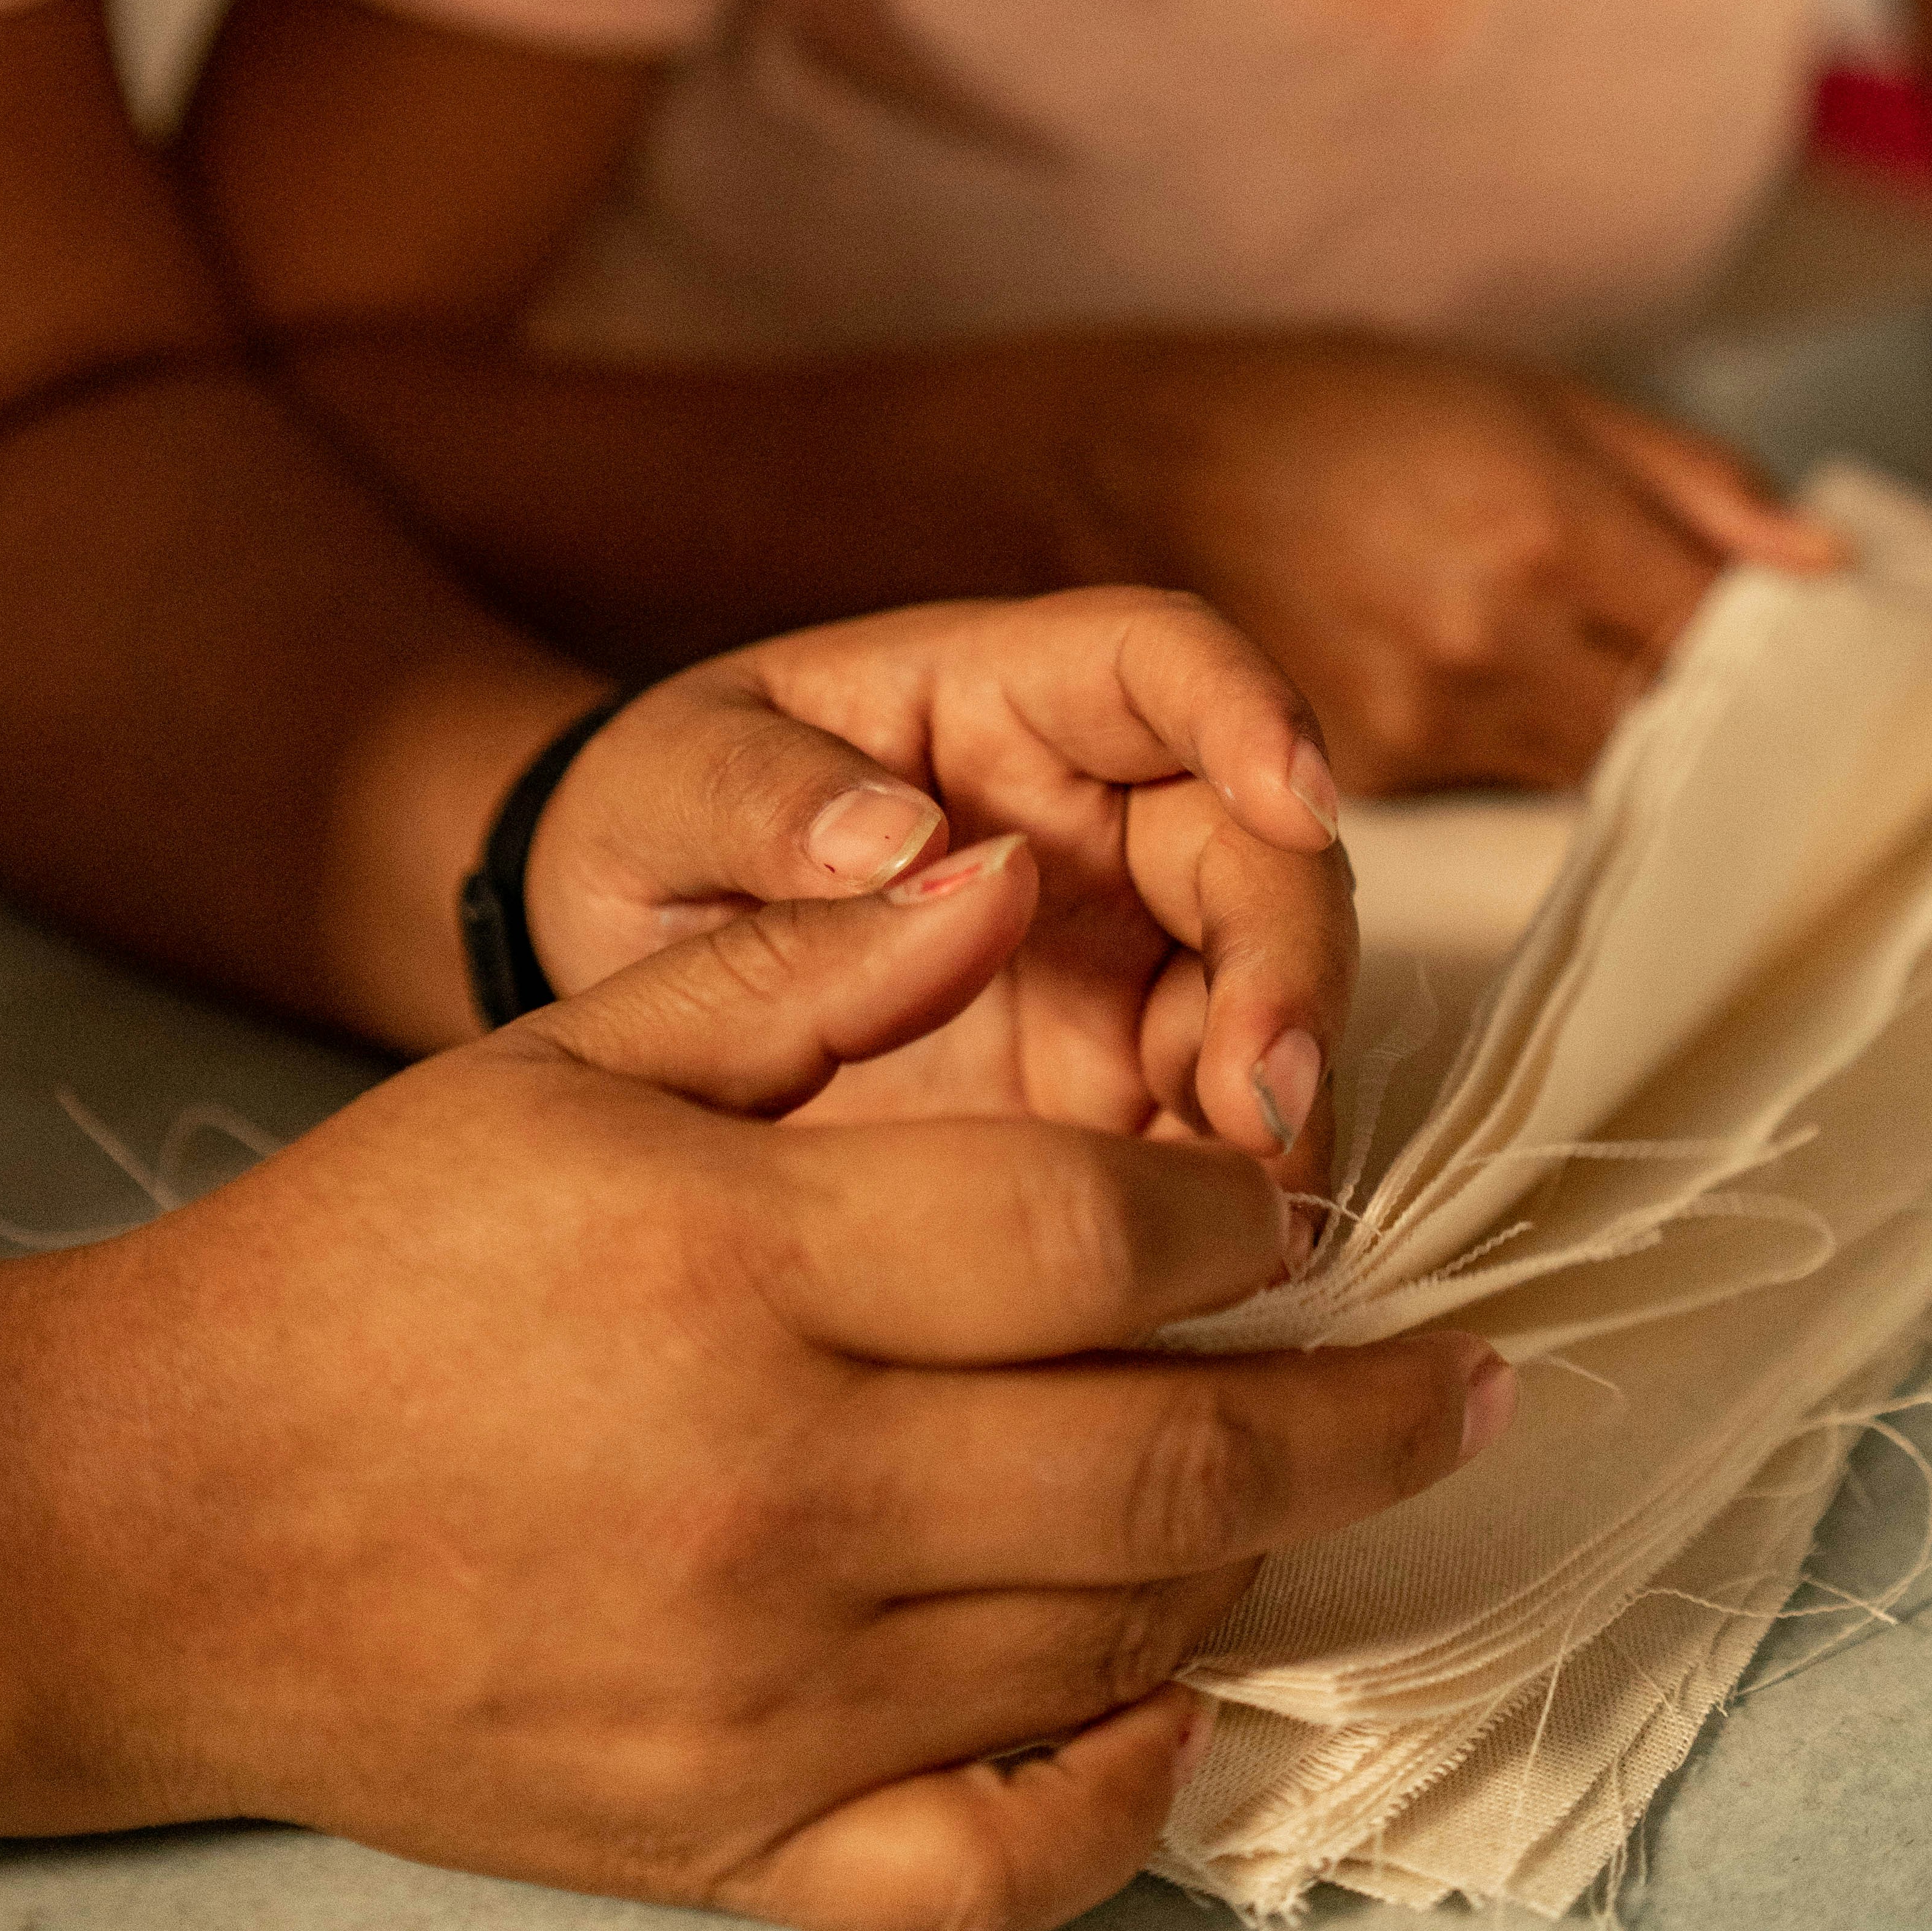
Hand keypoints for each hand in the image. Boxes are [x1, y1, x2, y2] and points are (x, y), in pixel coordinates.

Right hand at [0, 857, 1511, 1930]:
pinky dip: (1121, 1799)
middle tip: (1478, 1377)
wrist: (141, 1525)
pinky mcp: (719, 1839)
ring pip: (1117, 1640)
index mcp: (743, 1270)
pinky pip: (990, 1864)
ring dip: (1259, 1558)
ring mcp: (760, 1690)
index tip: (1287, 1202)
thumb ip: (801, 967)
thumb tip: (1005, 870)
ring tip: (1324, 1485)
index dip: (1233, 1209)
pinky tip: (1178, 1704)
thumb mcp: (557, 1060)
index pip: (1096, 1237)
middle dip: (1369, 1412)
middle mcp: (781, 1490)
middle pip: (1172, 1458)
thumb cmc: (355, 1264)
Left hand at [528, 589, 1354, 1198]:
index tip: (1299, 796)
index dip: (1250, 712)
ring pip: (1270, 998)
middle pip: (1258, 851)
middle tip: (1266, 1092)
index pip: (1162, 663)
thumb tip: (897, 836)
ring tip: (1253, 1211)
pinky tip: (1218, 1267)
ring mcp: (1128, 957)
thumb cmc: (657, 837)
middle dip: (1289, 961)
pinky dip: (1235, 1197)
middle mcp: (1103, 817)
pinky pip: (1216, 1134)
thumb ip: (757, 799)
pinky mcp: (1121, 1090)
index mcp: (1006, 697)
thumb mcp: (660, 794)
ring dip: (1283, 1094)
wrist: (632, 982)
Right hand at [1065, 336, 1842, 795]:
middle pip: (1672, 724)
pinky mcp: (1371, 780)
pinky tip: (1480, 683)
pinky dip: (1514, 745)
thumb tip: (1825, 565)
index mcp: (1549, 525)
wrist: (1138, 470)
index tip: (1807, 646)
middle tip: (1696, 661)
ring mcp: (1425, 722)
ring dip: (1608, 726)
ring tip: (1572, 658)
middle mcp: (1493, 639)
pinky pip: (1494, 784)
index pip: (1730, 637)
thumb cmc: (1341, 413)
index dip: (1784, 650)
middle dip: (1703, 701)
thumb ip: (1690, 481)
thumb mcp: (1530, 396)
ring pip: (1589, 768)